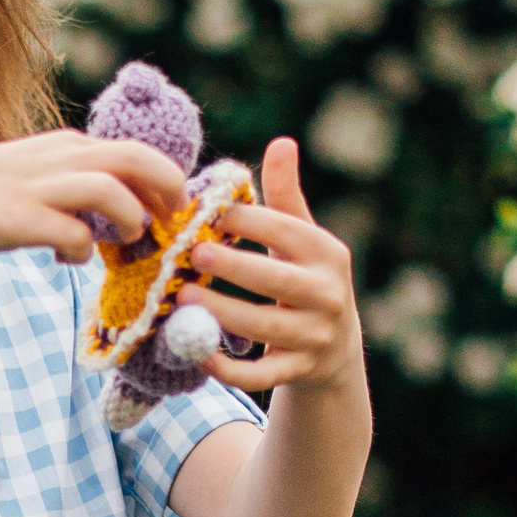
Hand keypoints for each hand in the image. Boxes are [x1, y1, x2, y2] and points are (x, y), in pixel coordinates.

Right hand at [0, 130, 187, 264]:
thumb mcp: (39, 170)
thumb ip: (78, 177)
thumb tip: (123, 202)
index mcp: (68, 145)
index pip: (136, 150)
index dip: (164, 180)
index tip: (169, 209)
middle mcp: (60, 158)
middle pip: (136, 158)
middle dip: (167, 188)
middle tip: (171, 220)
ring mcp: (41, 187)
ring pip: (111, 191)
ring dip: (129, 219)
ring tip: (124, 240)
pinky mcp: (23, 219)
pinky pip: (75, 236)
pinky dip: (81, 254)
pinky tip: (65, 260)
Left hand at [184, 137, 361, 393]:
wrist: (335, 348)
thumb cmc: (305, 276)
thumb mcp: (303, 237)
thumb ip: (286, 194)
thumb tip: (282, 141)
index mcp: (327, 254)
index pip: (284, 230)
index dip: (245, 220)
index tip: (204, 211)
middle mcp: (327, 294)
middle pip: (276, 279)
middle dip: (233, 265)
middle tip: (192, 252)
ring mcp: (315, 337)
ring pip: (264, 327)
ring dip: (221, 314)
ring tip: (181, 298)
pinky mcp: (299, 371)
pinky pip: (261, 375)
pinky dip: (229, 369)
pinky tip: (197, 352)